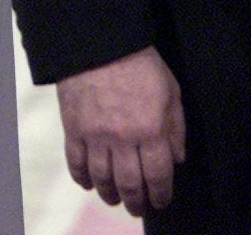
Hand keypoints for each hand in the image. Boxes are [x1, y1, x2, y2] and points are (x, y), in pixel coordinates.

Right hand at [56, 46, 185, 215]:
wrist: (100, 42)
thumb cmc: (140, 64)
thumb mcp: (171, 91)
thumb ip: (176, 127)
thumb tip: (177, 159)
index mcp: (151, 130)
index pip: (158, 175)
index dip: (161, 194)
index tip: (161, 201)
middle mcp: (122, 139)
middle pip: (129, 183)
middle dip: (135, 201)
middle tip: (137, 208)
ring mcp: (95, 136)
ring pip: (101, 178)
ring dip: (109, 194)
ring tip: (113, 198)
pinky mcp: (73, 128)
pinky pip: (75, 161)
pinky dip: (81, 177)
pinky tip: (88, 183)